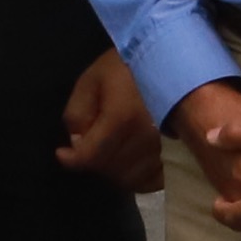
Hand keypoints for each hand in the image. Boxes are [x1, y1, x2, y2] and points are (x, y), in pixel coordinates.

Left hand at [55, 50, 162, 195]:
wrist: (167, 60)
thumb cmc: (125, 68)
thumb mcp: (90, 81)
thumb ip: (77, 113)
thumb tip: (77, 143)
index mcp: (121, 118)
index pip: (91, 156)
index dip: (71, 160)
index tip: (62, 153)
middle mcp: (145, 138)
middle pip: (110, 171)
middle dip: (93, 163)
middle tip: (88, 148)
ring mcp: (165, 148)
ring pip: (131, 180)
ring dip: (114, 171)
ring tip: (108, 153)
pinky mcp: (178, 152)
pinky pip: (154, 181)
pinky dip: (138, 178)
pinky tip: (130, 163)